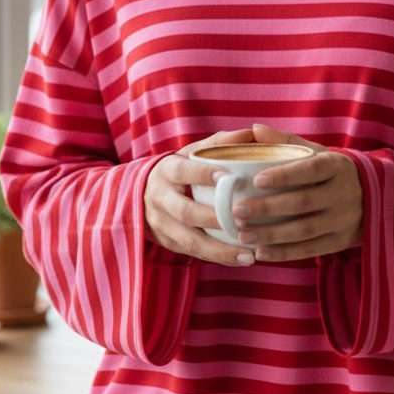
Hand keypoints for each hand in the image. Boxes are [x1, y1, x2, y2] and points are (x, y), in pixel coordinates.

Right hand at [144, 128, 259, 266]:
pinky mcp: (166, 242)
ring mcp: (161, 224)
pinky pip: (192, 254)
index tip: (229, 177)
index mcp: (166, 170)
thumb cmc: (178, 169)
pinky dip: (217, 258)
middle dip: (216, 219)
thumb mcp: (190, 152)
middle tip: (245, 221)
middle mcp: (160, 198)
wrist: (140, 193)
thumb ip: (219, 143)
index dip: (203, 174)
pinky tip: (241, 260)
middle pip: (186, 212)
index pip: (183, 171)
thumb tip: (252, 133)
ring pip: (190, 241)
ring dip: (221, 250)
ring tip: (249, 255)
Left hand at [230, 123, 362, 261]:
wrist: (375, 197)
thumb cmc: (333, 171)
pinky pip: (310, 250)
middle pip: (303, 202)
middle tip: (238, 211)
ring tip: (242, 235)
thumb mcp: (318, 152)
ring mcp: (344, 220)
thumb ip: (287, 142)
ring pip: (304, 230)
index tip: (256, 180)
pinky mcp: (340, 242)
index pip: (311, 170)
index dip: (285, 175)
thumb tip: (255, 130)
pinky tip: (260, 252)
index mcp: (337, 166)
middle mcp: (343, 193)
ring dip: (271, 234)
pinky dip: (284, 253)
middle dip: (268, 208)